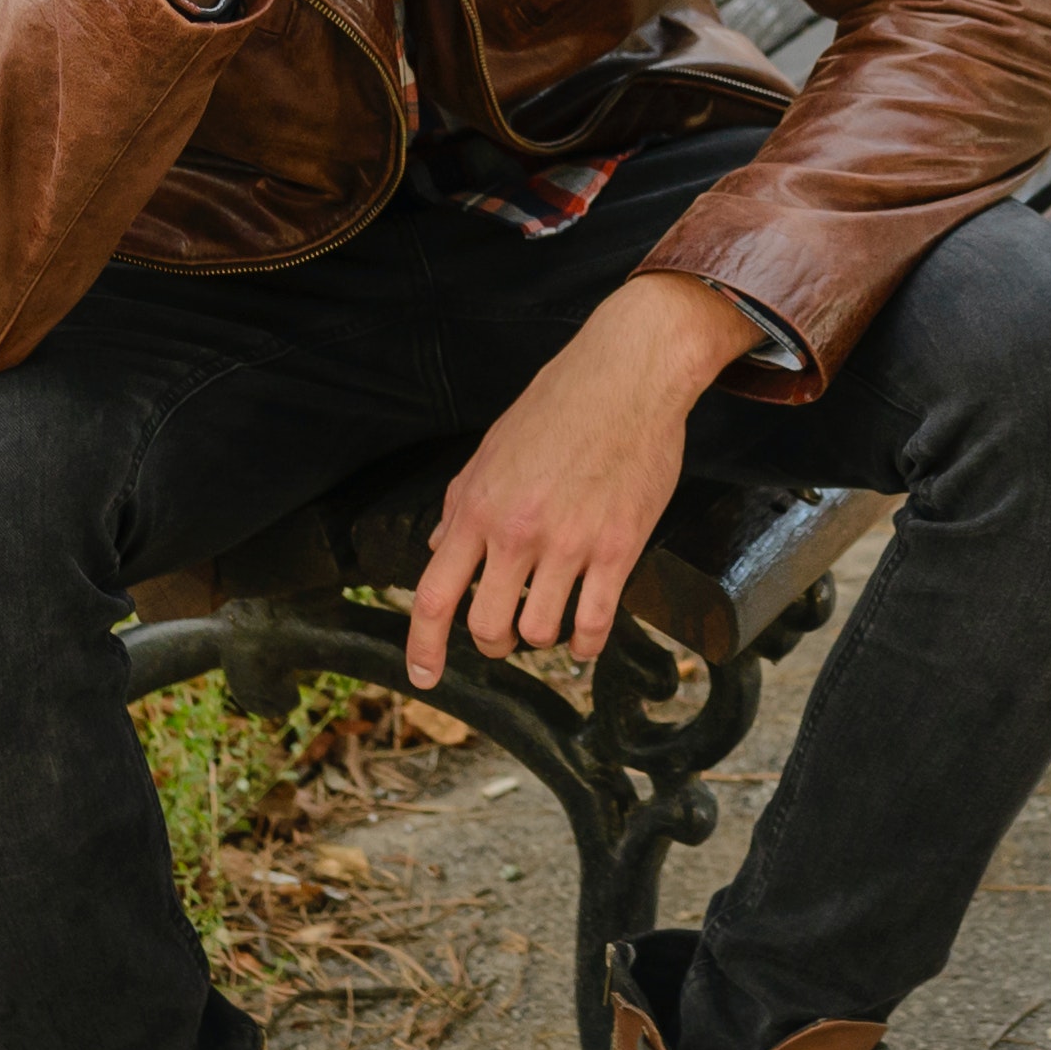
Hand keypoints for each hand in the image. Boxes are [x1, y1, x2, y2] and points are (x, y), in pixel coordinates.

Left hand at [401, 272, 758, 689]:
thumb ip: (461, 504)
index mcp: (477, 506)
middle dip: (492, 645)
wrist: (627, 374)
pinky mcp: (619, 546)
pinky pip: (597, 622)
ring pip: (540, 632)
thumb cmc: (559, 405)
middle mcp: (517, 530)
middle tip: (503, 638)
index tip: (423, 676)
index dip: (423, 647)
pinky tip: (587, 640)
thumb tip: (435, 548)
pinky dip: (587, 645)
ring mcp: (570, 541)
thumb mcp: (491, 450)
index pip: (435, 595)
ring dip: (542, 640)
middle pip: (487, 626)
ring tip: (551, 624)